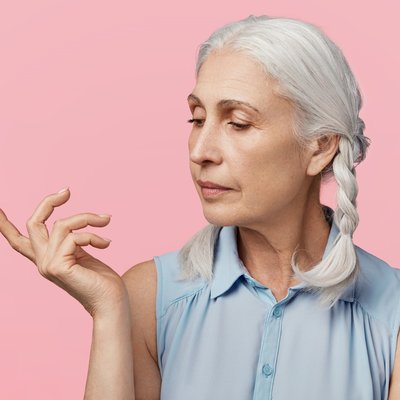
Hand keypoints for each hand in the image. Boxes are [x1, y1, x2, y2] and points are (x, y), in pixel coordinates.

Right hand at [0, 188, 127, 318]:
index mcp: (47, 258)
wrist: (111, 302)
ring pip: (62, 224)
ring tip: (106, 220)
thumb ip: (73, 240)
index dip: (4, 224)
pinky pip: (74, 236)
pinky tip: (106, 243)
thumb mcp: (83, 253)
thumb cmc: (102, 279)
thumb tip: (75, 221)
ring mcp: (47, 265)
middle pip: (32, 223)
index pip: (18, 240)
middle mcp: (42, 261)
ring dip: (87, 218)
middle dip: (48, 202)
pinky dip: (93, 235)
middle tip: (67, 191)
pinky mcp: (58, 267)